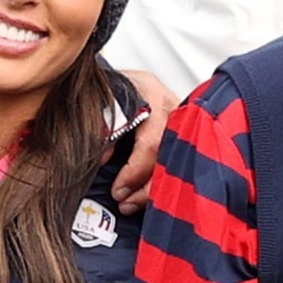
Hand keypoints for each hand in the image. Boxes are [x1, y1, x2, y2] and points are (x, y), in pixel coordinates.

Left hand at [112, 67, 175, 203]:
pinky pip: (177, 161)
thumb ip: (101, 126)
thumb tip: (104, 159)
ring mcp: (181, 119)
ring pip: (177, 163)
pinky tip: (148, 193)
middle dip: (146, 187)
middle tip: (125, 203)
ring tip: (131, 204)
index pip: (151, 143)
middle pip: (169, 156)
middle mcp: (171, 106)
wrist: (116, 78)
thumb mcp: (99, 102)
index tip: (118, 191)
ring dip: (153, 188)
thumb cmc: (107, 89)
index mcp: (149, 94)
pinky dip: (162, 180)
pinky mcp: (183, 132)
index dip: (135, 171)